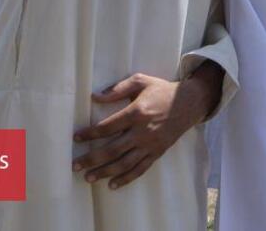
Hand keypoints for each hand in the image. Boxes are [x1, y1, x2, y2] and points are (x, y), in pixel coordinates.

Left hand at [72, 65, 221, 189]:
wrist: (189, 103)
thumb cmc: (162, 90)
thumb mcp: (141, 81)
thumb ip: (117, 88)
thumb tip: (95, 97)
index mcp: (137, 112)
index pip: (108, 126)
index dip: (90, 134)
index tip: (76, 138)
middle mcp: (143, 131)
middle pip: (113, 149)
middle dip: (92, 159)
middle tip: (75, 166)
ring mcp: (151, 144)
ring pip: (124, 163)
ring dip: (105, 172)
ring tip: (89, 178)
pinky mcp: (157, 152)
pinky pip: (140, 169)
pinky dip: (126, 178)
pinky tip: (112, 184)